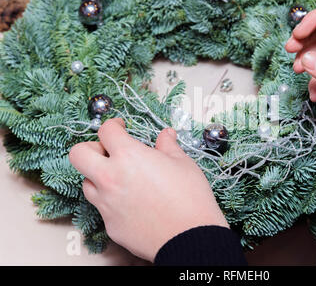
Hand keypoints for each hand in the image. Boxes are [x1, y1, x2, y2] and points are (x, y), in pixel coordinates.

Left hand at [69, 118, 228, 261]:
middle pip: (78, 154)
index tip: (120, 127)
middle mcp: (111, 178)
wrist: (190, 238)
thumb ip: (168, 146)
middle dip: (90, 148)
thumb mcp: (183, 164)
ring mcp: (107, 204)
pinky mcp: (110, 225)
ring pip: (86, 183)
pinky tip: (131, 202)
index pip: (106, 131)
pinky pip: (102, 207)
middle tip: (108, 150)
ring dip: (99, 176)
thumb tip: (166, 135)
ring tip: (121, 178)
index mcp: (129, 157)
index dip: (113, 124)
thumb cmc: (190, 200)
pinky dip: (111, 201)